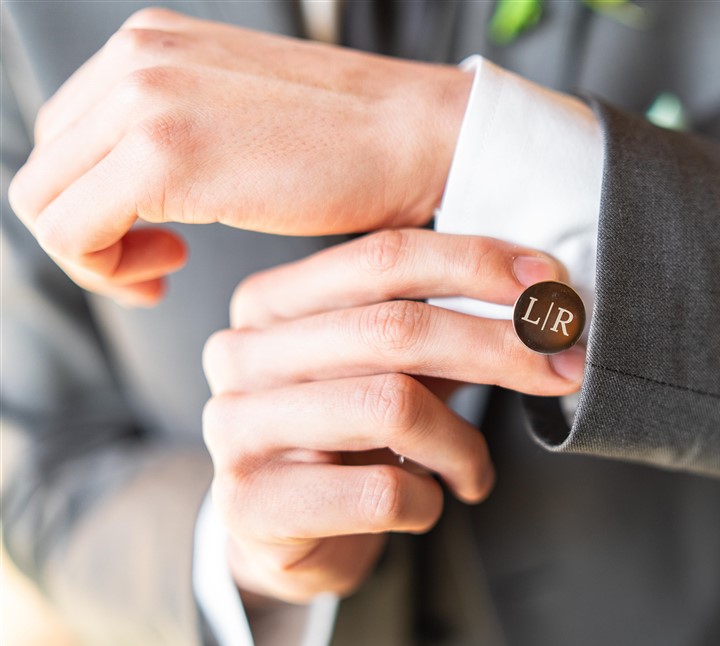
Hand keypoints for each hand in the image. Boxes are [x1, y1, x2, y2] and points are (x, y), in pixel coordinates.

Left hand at [8, 8, 471, 304]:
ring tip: (163, 268)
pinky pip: (72, 232)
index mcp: (148, 45)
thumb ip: (172, 134)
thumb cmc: (353, 143)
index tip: (154, 240)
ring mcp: (144, 99)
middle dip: (87, 233)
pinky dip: (104, 270)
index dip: (93, 204)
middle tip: (157, 262)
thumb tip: (130, 191)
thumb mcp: (237, 116)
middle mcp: (133, 59)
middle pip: (44, 169)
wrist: (419, 135)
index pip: (62, 137)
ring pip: (43, 204)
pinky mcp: (166, 154)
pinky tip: (170, 270)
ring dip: (94, 256)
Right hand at [202, 229, 585, 602]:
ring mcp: (236, 429)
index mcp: (271, 302)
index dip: (476, 265)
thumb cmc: (344, 437)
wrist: (280, 533)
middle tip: (564, 368)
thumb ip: (440, 326)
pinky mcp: (251, 504)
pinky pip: (382, 491)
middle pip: (395, 328)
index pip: (384, 257)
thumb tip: (540, 295)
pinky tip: (428, 502)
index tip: (548, 286)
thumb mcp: (387, 369)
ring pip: (392, 407)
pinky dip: (429, 499)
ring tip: (474, 470)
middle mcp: (240, 354)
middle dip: (499, 348)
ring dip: (462, 445)